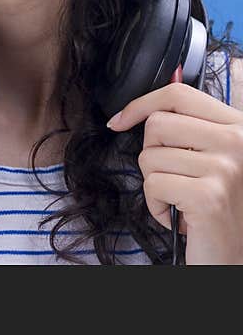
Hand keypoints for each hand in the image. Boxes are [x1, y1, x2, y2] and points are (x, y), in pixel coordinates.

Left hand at [107, 82, 242, 263]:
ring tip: (181, 198)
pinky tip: (179, 216)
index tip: (119, 121)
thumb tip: (142, 108)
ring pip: (150, 156)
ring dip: (154, 183)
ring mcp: (227, 167)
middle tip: (174, 177)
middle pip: (157, 124)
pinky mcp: (209, 195)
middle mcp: (238, 142)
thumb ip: (190, 128)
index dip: (140, 104)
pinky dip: (155, 204)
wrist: (234, 254)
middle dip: (151, 153)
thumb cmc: (218, 207)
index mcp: (239, 127)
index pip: (178, 94)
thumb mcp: (213, 159)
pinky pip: (152, 184)